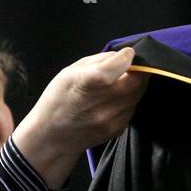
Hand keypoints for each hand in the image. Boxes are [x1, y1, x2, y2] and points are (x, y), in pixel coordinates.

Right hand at [10, 47, 149, 188]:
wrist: (52, 137)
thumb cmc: (58, 99)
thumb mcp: (70, 72)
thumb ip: (99, 61)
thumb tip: (124, 56)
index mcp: (86, 85)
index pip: (117, 67)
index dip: (126, 57)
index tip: (128, 53)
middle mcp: (101, 104)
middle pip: (136, 82)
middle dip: (139, 71)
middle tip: (131, 68)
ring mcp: (111, 120)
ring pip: (138, 95)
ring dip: (135, 86)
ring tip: (121, 84)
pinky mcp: (118, 130)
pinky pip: (132, 108)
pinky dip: (129, 100)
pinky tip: (114, 101)